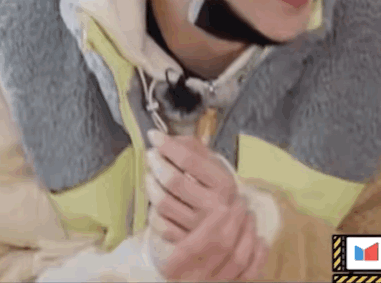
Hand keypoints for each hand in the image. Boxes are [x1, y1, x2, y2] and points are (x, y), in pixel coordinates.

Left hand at [145, 131, 268, 280]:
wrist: (231, 228)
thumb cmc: (216, 190)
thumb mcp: (213, 166)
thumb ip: (194, 149)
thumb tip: (167, 139)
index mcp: (223, 183)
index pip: (189, 160)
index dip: (168, 146)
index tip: (154, 135)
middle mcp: (215, 206)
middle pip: (173, 181)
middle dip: (156, 164)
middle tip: (150, 156)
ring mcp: (201, 228)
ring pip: (163, 204)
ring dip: (150, 186)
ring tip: (149, 176)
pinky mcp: (188, 245)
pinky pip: (161, 226)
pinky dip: (153, 211)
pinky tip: (155, 202)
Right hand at [151, 196, 268, 281]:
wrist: (184, 280)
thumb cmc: (170, 254)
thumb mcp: (163, 239)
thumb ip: (172, 220)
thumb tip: (187, 187)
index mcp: (175, 266)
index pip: (198, 243)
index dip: (214, 221)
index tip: (224, 203)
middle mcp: (194, 279)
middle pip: (222, 247)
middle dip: (235, 219)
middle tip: (240, 200)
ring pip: (238, 259)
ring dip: (248, 232)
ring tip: (250, 214)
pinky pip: (249, 274)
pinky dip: (258, 256)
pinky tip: (261, 240)